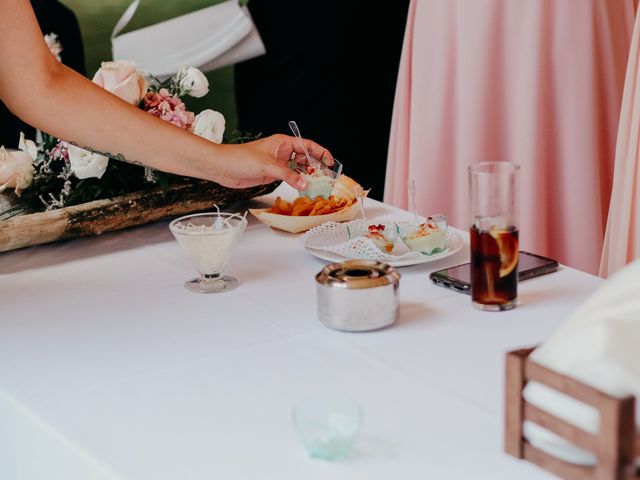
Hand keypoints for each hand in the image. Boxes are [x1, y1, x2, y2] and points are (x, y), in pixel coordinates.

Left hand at [212, 134, 332, 189]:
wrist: (223, 168)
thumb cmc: (240, 158)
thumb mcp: (267, 166)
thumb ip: (287, 175)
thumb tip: (304, 184)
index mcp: (282, 142)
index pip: (307, 145)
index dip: (320, 153)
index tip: (330, 162)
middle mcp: (282, 152)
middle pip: (306, 157)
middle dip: (316, 166)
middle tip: (326, 177)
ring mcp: (278, 163)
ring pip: (299, 169)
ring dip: (308, 176)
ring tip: (318, 185)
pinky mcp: (273, 174)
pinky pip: (290, 177)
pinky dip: (298, 182)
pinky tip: (304, 188)